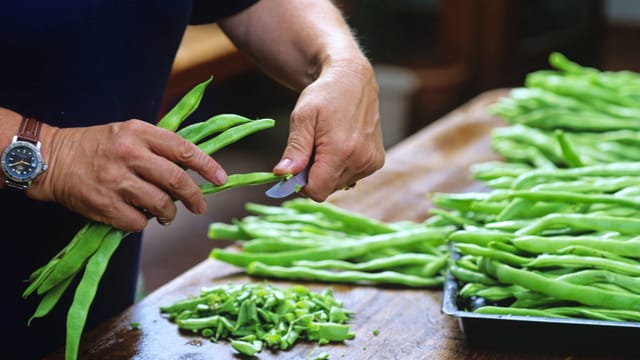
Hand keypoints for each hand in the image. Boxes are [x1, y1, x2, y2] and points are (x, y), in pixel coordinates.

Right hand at [29, 119, 226, 231]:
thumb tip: (192, 169)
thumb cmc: (96, 146)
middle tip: (200, 206)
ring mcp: (116, 180)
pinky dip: (143, 223)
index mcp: (139, 132)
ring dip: (170, 214)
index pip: (184, 149)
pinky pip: (138, 222)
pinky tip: (138, 216)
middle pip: (177, 180)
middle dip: (196, 197)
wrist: (50, 158)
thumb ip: (158, 146)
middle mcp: (130, 154)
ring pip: (161, 205)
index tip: (222, 179)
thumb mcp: (128, 133)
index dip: (207, 165)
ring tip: (167, 215)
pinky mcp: (104, 204)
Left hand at [274, 56, 384, 200]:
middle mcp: (361, 160)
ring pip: (338, 184)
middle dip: (314, 175)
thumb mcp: (302, 118)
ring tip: (327, 144)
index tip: (296, 165)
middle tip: (312, 148)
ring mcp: (371, 162)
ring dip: (328, 171)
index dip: (301, 183)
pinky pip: (351, 177)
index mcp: (341, 151)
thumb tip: (283, 173)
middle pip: (327, 189)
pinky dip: (341, 167)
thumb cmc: (324, 95)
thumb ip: (295, 149)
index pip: (316, 191)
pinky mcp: (376, 161)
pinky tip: (341, 146)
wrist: (352, 80)